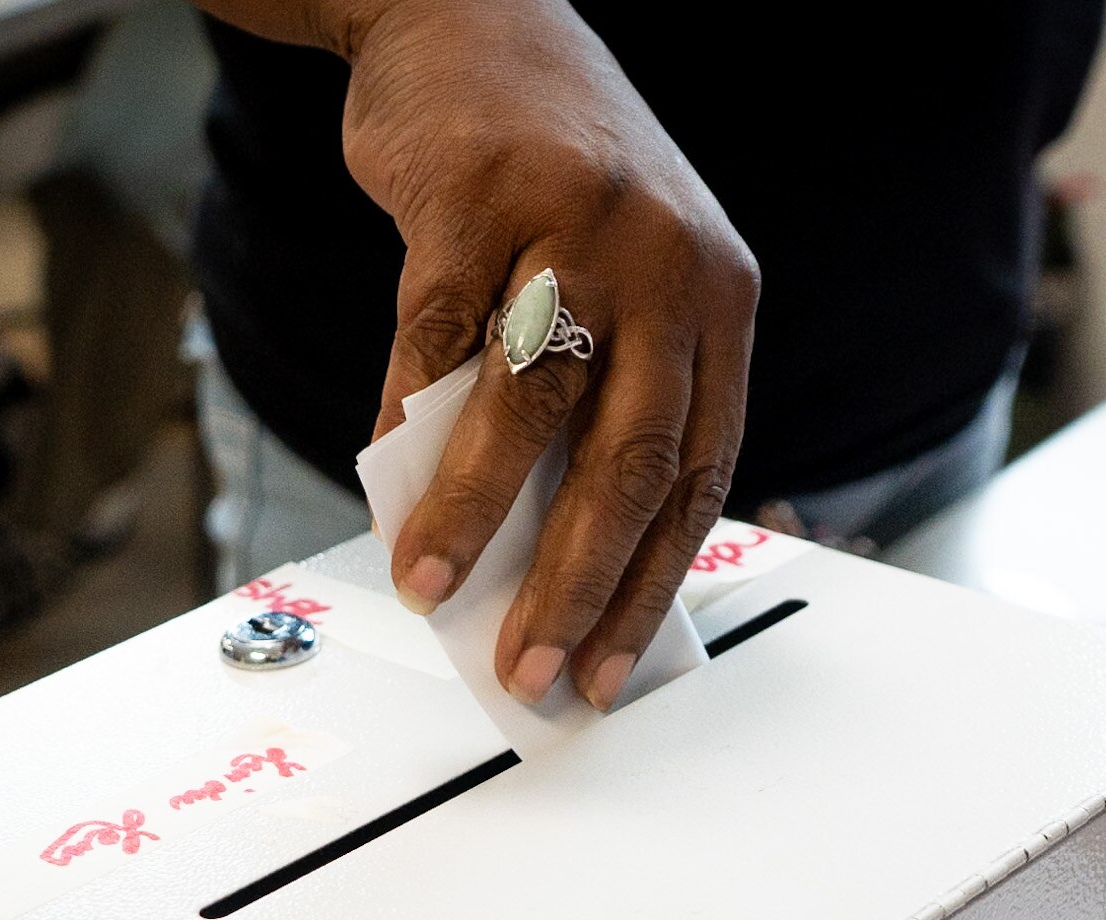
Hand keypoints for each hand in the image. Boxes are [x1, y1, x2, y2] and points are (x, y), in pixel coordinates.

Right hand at [336, 0, 759, 709]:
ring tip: (433, 589)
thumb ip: (592, 403)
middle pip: (631, 459)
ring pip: (531, 407)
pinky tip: (388, 490)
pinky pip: (436, 342)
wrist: (471, 17)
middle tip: (532, 666)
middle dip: (578, 585)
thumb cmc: (546, 182)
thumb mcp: (611, 279)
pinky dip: (407, 425)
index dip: (652, 585)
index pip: (700, 475)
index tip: (609, 668)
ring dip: (475, 517)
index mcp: (717, 300)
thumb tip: (537, 557)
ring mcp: (576, 225)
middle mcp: (666, 262)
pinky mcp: (478, 199)